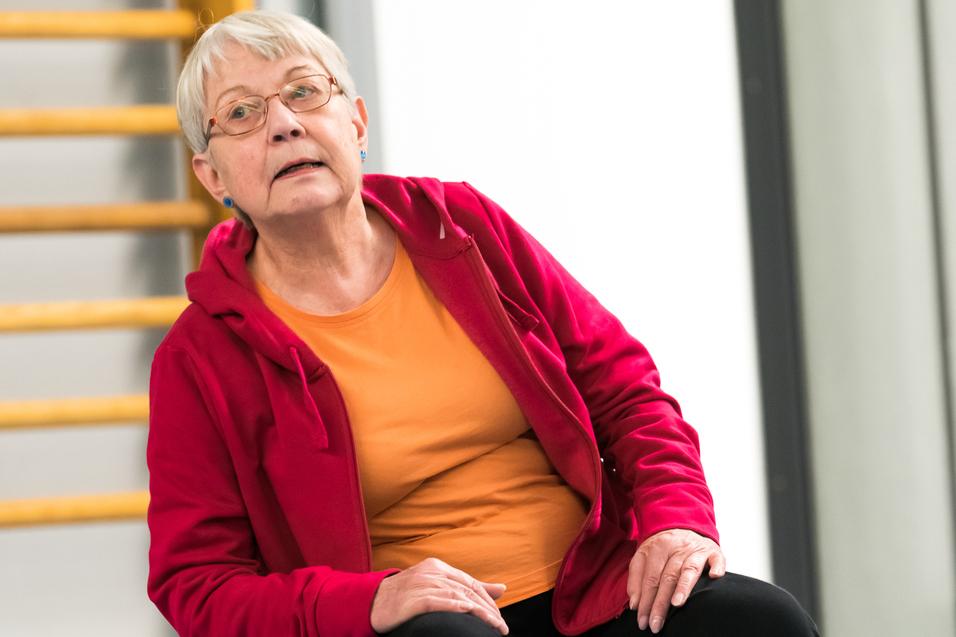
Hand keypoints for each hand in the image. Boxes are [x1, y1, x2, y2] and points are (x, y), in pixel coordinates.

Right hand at [369, 557, 508, 634]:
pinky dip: (456, 607)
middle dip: (488, 609)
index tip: (499, 618)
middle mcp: (431, 572)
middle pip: (468, 589)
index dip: (488, 600)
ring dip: (480, 612)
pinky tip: (469, 614)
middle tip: (501, 628)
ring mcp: (421, 584)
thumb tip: (503, 588)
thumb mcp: (436, 586)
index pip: (470, 583)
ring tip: (493, 627)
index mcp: (437, 567)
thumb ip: (467, 586)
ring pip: (458, 595)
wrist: (371, 603)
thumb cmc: (406, 596)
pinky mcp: (413, 599)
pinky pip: (439, 602)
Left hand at [626, 528, 725, 633]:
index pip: (650, 578)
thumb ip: (636, 578)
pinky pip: (717, 559)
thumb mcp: (644, 556)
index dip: (645, 601)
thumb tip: (634, 604)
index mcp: (657, 547)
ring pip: (689, 569)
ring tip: (677, 604)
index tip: (642, 620)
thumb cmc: (663, 548)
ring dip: (683, 586)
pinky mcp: (714, 552)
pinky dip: (716, 567)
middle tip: (655, 624)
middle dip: (660, 603)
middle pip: (667, 577)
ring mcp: (696, 549)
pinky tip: (714, 577)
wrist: (684, 527)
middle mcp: (677, 547)